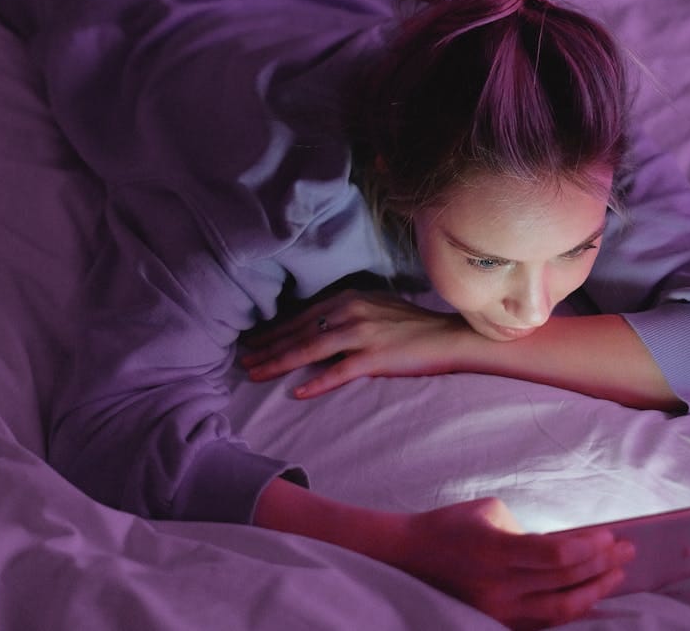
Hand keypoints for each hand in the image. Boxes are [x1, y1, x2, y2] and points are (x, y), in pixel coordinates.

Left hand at [240, 288, 470, 396]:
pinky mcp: (375, 357)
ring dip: (280, 362)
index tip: (252, 343)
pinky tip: (298, 391)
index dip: (274, 331)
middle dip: (268, 346)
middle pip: (299, 331)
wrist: (446, 336)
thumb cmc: (409, 325)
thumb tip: (314, 327)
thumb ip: (343, 314)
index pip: (301, 316)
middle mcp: (350, 310)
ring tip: (256, 373)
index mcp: (347, 298)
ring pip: (311, 348)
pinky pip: (339, 370)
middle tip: (242, 361)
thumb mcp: (372, 308)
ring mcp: (362, 333)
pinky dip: (317, 381)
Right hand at [403, 497, 632, 629]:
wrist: (408, 558)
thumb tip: (563, 545)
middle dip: (601, 566)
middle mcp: (500, 587)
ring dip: (594, 592)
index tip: (611, 536)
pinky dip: (572, 609)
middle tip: (628, 551)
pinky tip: (590, 596)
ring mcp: (500, 612)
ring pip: (561, 610)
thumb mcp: (489, 512)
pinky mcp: (498, 624)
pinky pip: (546, 622)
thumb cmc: (450, 525)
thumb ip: (527, 531)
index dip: (588, 548)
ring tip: (617, 575)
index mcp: (496, 551)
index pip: (556, 556)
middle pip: (565, 583)